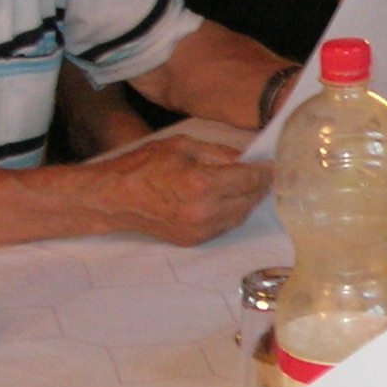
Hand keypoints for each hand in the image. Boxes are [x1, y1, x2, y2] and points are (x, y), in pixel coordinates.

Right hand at [76, 137, 269, 245]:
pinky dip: (232, 212)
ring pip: (239, 215)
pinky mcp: (193, 240)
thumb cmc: (143, 166)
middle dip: (259, 185)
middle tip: (264, 173)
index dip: (265, 170)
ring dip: (247, 200)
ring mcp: (199, 229)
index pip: (249, 179)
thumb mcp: (182, 146)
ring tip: (249, 185)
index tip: (273, 164)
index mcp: (202, 184)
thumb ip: (218, 153)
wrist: (114, 199)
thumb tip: (245, 158)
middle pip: (249, 199)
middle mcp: (204, 211)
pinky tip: (229, 199)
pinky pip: (224, 225)